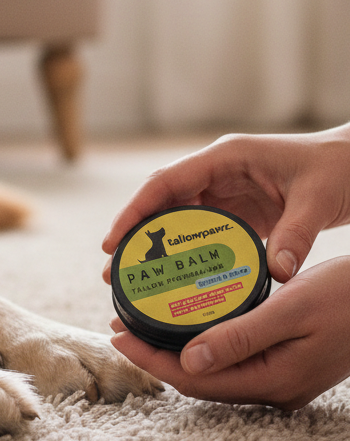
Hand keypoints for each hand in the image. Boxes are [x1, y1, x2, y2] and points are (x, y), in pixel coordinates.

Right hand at [102, 127, 349, 285]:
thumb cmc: (339, 168)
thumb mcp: (317, 199)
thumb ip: (296, 235)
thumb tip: (276, 274)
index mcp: (227, 158)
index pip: (166, 182)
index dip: (135, 211)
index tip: (113, 242)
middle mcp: (218, 172)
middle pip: (161, 203)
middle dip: (134, 236)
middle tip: (113, 272)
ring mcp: (225, 191)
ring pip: (176, 219)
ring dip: (154, 249)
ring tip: (134, 282)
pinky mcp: (236, 210)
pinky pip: (199, 233)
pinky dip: (183, 255)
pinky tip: (173, 281)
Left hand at [110, 258, 349, 408]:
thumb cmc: (349, 296)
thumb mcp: (292, 309)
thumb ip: (240, 336)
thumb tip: (187, 359)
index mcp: (274, 381)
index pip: (194, 379)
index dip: (151, 359)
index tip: (118, 335)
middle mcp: (275, 390)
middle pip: (200, 380)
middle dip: (157, 355)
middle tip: (122, 326)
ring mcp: (283, 380)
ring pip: (215, 372)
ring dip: (178, 350)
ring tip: (145, 324)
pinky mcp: (288, 365)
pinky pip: (234, 361)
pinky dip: (205, 344)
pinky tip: (190, 323)